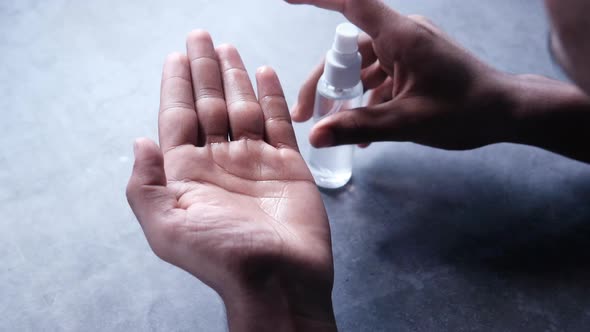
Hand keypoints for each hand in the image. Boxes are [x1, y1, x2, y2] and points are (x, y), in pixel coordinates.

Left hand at [126, 31, 335, 330]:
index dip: (175, 84)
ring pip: (242, 108)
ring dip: (234, 77)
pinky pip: (278, 123)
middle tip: (200, 36)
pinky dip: (271, 97)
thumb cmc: (222, 256)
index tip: (176, 55)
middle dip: (203, 70)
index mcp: (187, 174)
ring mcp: (254, 162)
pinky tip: (264, 74)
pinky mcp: (287, 166)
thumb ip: (146, 184)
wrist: (279, 281)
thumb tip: (139, 142)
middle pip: (208, 105)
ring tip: (228, 47)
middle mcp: (219, 163)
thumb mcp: (167, 227)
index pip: (177, 117)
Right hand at [287, 0, 516, 149]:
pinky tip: (362, 131)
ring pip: (361, 66)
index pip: (351, 3)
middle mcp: (402, 35)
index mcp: (401, 36)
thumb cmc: (466, 112)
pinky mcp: (414, 64)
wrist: (507, 112)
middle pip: (348, 49)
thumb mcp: (408, 122)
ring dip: (343, 93)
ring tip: (329, 125)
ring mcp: (408, 50)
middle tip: (305, 115)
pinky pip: (380, 76)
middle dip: (323, 81)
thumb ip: (359, 127)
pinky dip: (366, 99)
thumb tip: (315, 136)